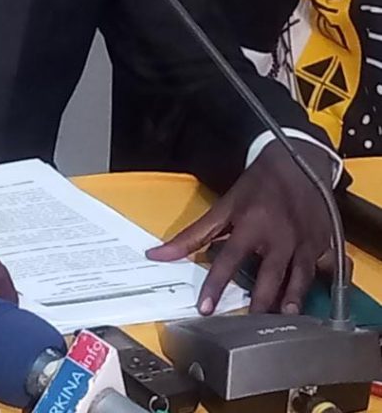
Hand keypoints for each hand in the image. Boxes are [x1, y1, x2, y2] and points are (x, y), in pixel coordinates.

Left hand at [146, 142, 336, 313]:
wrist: (294, 163)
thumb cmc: (255, 187)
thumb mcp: (224, 206)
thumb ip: (194, 235)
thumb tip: (158, 255)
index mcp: (250, 225)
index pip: (228, 260)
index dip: (216, 285)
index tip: (206, 309)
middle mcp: (279, 236)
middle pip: (270, 276)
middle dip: (263, 302)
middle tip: (253, 326)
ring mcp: (306, 241)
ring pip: (302, 278)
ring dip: (294, 300)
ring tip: (286, 320)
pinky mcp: (327, 244)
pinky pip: (331, 268)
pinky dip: (327, 284)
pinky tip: (324, 301)